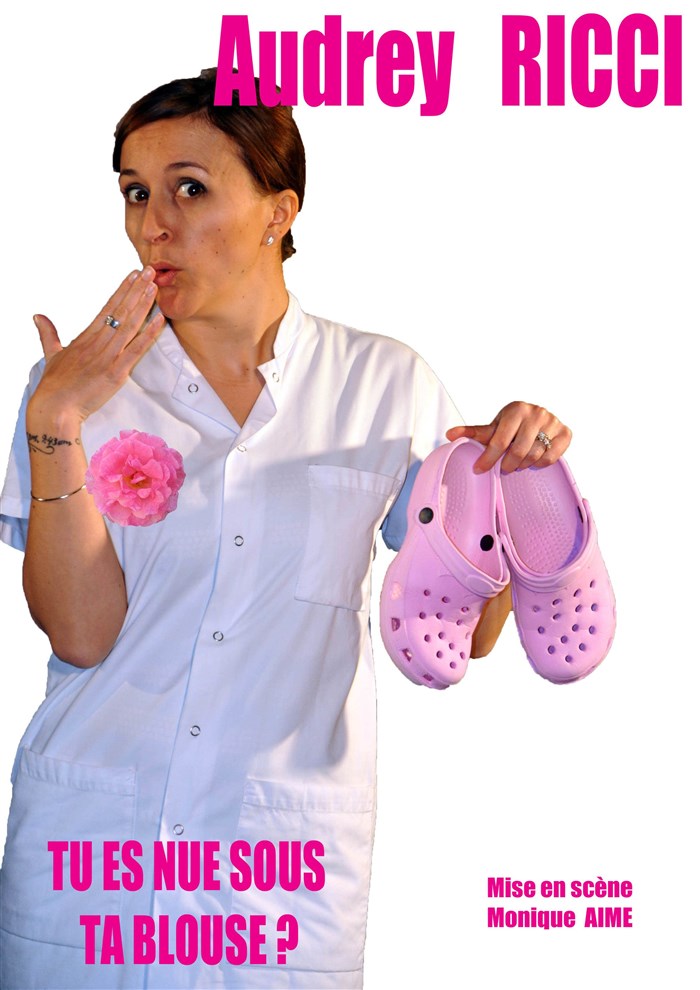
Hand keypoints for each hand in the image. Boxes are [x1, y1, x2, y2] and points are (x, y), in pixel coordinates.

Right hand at [28, 268, 164, 423]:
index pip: (108, 308)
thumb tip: (38, 316)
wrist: (55, 407)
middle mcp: (98, 342)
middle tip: (149, 271)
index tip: (133, 275)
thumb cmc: (54, 384)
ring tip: (154, 286)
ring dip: (143, 305)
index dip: (122, 290)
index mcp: (86, 337)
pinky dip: (148, 334)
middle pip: (121, 311)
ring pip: (129, 325)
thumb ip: (48, 334)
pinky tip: (159, 319)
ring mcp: (108, 357)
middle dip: (136, 290)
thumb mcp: (51, 354)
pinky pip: (136, 349)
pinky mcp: (116, 372)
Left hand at [446, 401, 571, 473]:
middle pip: (518, 451)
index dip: (488, 458)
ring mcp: (553, 422)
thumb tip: (449, 435)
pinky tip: (534, 460)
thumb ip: (474, 433)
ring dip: (523, 464)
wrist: (540, 418)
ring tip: (517, 463)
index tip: (479, 469)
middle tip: (504, 468)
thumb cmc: (513, 425)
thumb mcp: (495, 426)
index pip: (499, 440)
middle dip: (507, 464)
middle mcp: (537, 413)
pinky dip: (540, 464)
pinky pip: (551, 458)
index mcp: (516, 409)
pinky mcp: (566, 433)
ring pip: (534, 455)